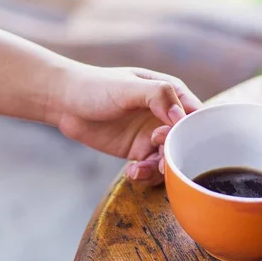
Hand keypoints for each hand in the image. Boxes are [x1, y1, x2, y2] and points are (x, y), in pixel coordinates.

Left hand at [56, 64, 201, 184]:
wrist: (65, 102)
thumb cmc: (96, 86)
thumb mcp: (128, 87)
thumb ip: (158, 96)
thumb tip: (180, 117)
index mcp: (172, 94)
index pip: (196, 116)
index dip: (190, 131)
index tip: (169, 138)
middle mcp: (166, 115)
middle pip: (185, 143)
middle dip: (175, 155)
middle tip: (157, 160)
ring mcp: (152, 134)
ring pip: (170, 159)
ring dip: (158, 169)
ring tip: (137, 169)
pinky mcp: (138, 150)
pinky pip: (152, 168)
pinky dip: (145, 174)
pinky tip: (131, 172)